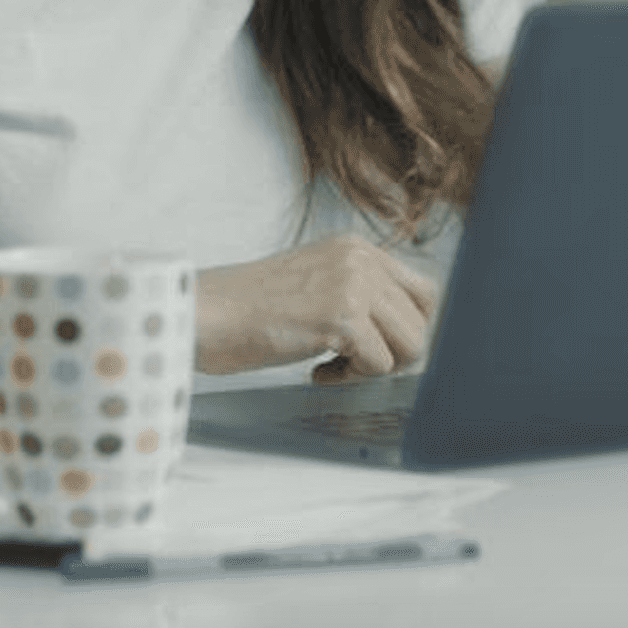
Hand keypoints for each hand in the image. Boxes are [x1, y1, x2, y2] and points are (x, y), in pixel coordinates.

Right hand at [194, 236, 438, 382]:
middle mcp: (360, 258)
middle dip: (394, 354)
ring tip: (332, 365)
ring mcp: (353, 284)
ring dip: (375, 368)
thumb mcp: (315, 283)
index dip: (408, 330)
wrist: (203, 313)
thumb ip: (359, 296)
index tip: (378, 349)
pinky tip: (315, 370)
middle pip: (422, 322)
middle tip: (351, 363)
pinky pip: (378, 365)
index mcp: (356, 248)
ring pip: (410, 345)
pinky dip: (349, 379)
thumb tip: (404, 335)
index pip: (424, 292)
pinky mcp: (341, 316)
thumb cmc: (247, 309)